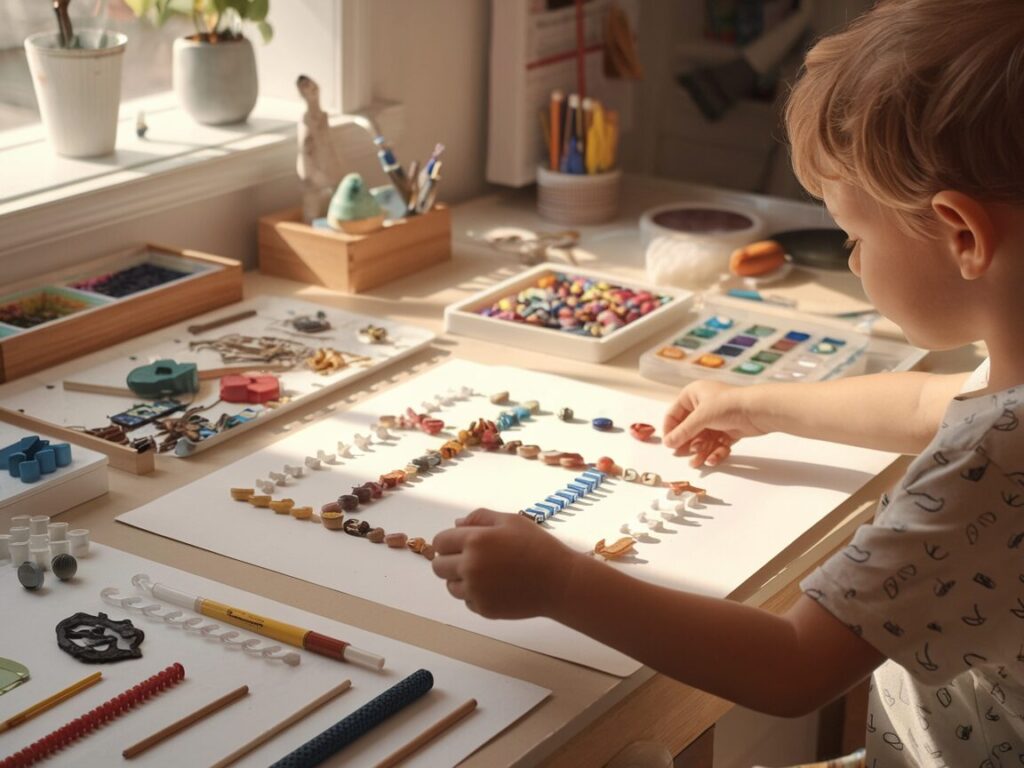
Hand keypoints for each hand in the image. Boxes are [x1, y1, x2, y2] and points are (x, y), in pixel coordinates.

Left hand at [432, 509, 580, 619]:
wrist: (560, 582)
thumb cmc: (538, 546)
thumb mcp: (511, 521)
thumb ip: (480, 518)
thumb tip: (456, 524)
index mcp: (474, 541)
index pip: (440, 542)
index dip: (448, 542)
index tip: (460, 543)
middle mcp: (470, 567)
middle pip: (438, 567)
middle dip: (449, 561)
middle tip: (470, 559)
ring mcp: (475, 591)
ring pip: (451, 586)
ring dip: (460, 579)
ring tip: (487, 573)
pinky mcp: (484, 609)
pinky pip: (467, 601)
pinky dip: (476, 595)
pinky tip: (497, 587)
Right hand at [662, 380, 763, 466]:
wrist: (758, 410)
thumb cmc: (727, 405)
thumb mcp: (701, 417)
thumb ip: (683, 432)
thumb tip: (667, 443)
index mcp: (693, 395)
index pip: (674, 414)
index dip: (670, 430)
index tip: (669, 445)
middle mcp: (703, 405)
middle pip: (689, 429)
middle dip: (688, 443)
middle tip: (684, 456)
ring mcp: (716, 418)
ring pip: (703, 439)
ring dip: (700, 451)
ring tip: (697, 463)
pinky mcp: (728, 430)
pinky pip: (716, 443)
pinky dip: (714, 452)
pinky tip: (712, 460)